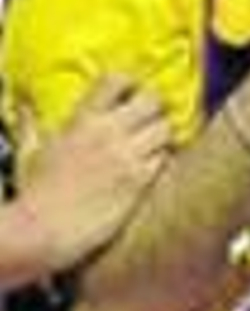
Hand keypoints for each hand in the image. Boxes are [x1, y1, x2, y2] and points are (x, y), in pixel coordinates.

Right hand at [14, 78, 170, 275]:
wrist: (42, 231)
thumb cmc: (33, 193)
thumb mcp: (29, 151)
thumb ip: (30, 124)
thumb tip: (23, 104)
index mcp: (82, 120)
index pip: (117, 79)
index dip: (129, 83)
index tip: (128, 93)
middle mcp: (108, 133)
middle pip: (152, 100)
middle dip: (153, 106)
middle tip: (147, 118)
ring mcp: (126, 158)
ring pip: (165, 129)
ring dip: (161, 134)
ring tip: (151, 143)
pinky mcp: (138, 183)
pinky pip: (164, 159)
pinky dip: (161, 160)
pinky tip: (149, 167)